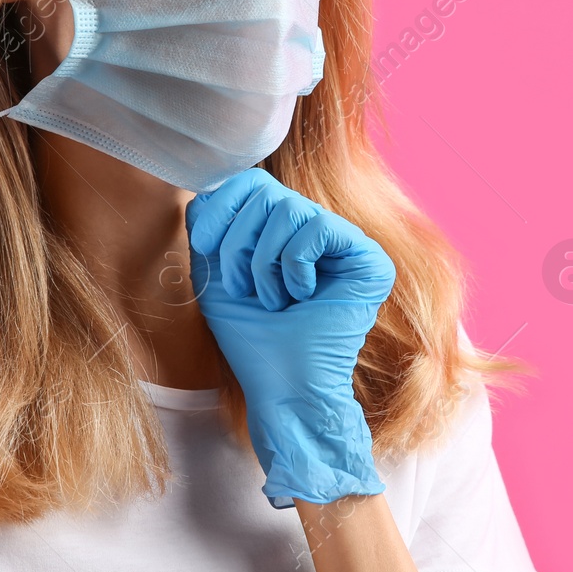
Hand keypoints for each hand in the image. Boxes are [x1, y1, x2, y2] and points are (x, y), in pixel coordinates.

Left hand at [185, 168, 395, 507]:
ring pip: (290, 208)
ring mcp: (345, 243)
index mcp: (285, 232)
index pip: (252, 182)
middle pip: (266, 191)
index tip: (204, 244)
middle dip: (239, 241)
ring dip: (265, 261)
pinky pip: (318, 228)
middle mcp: (317, 230)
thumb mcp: (216, 277)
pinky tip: (302, 296)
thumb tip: (203, 188)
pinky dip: (296, 265)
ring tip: (273, 300)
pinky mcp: (369, 258)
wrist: (284, 388)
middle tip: (243, 287)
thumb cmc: (252, 340)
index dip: (222, 203)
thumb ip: (209, 230)